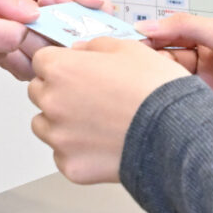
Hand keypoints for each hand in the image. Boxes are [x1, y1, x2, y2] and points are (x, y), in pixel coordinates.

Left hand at [0, 0, 107, 79]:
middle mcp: (69, 35)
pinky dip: (14, 50)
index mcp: (80, 10)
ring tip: (13, 19)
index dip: (78, 13)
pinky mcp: (28, 70)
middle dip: (49, 22)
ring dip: (29, 35)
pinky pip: (31, 68)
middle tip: (28, 6)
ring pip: (54, 57)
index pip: (101, 22)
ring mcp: (50, 54)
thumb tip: (97, 0)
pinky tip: (4, 36)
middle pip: (80, 44)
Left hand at [26, 39, 198, 184]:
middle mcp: (51, 102)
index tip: (76, 70)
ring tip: (96, 123)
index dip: (61, 63)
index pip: (41, 61)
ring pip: (45, 126)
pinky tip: (102, 144)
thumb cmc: (154, 89)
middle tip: (90, 97)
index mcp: (61, 69)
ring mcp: (58, 138)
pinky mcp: (70, 166)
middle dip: (57, 92)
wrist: (174, 132)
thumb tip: (79, 51)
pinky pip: (62, 155)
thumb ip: (94, 46)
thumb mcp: (128, 48)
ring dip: (61, 123)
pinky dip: (77, 151)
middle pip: (38, 92)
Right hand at [137, 15, 212, 140]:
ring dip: (155, 87)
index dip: (147, 41)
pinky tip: (156, 106)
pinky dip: (169, 109)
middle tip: (129, 67)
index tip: (126, 43)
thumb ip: (185, 26)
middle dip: (146, 65)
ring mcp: (206, 92)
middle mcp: (204, 66)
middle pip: (163, 65)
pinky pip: (183, 112)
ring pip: (169, 88)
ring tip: (139, 85)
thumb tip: (147, 24)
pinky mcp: (210, 116)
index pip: (167, 39)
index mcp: (207, 42)